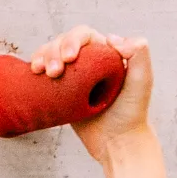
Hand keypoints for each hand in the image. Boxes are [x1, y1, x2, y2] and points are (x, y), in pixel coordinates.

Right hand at [35, 28, 152, 164]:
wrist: (118, 142)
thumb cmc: (132, 114)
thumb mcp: (142, 82)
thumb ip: (139, 55)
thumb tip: (112, 37)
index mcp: (107, 53)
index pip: (84, 35)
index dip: (73, 40)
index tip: (70, 58)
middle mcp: (90, 60)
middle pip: (64, 41)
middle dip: (54, 50)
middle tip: (55, 72)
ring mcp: (74, 74)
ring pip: (52, 52)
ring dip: (43, 55)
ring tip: (41, 71)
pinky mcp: (62, 88)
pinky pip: (46, 69)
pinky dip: (37, 65)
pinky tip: (34, 70)